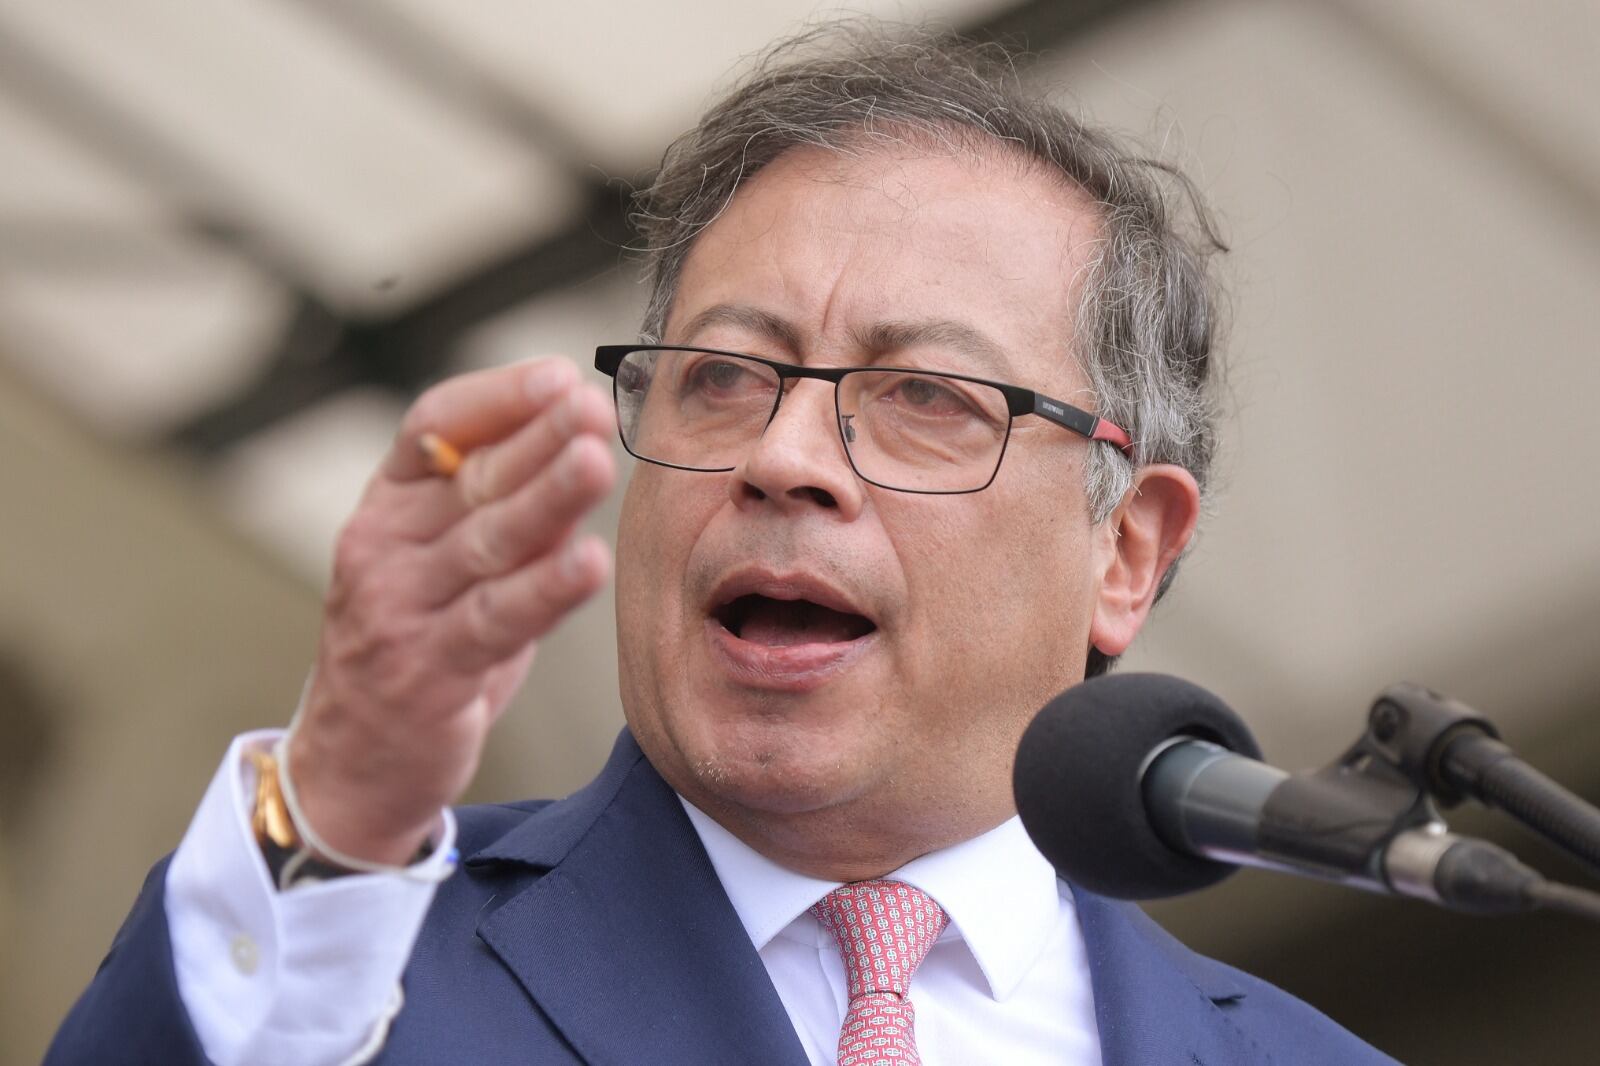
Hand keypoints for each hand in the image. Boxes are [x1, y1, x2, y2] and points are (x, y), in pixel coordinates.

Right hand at [287, 357, 617, 864]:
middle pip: (471, 476)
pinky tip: (588, 563)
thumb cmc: (419, 646)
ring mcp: (400, 608)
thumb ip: (510, 518)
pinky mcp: (427, 670)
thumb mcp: (452, 570)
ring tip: (595, 460)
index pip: (436, 425)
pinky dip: (545, 590)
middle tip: (593, 405)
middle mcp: (384, 545)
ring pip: (487, 541)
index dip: (498, 396)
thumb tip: (583, 458)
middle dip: (539, 436)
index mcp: (389, 505)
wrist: (352, 764)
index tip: (562, 375)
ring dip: (547, 498)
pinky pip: (496, 620)